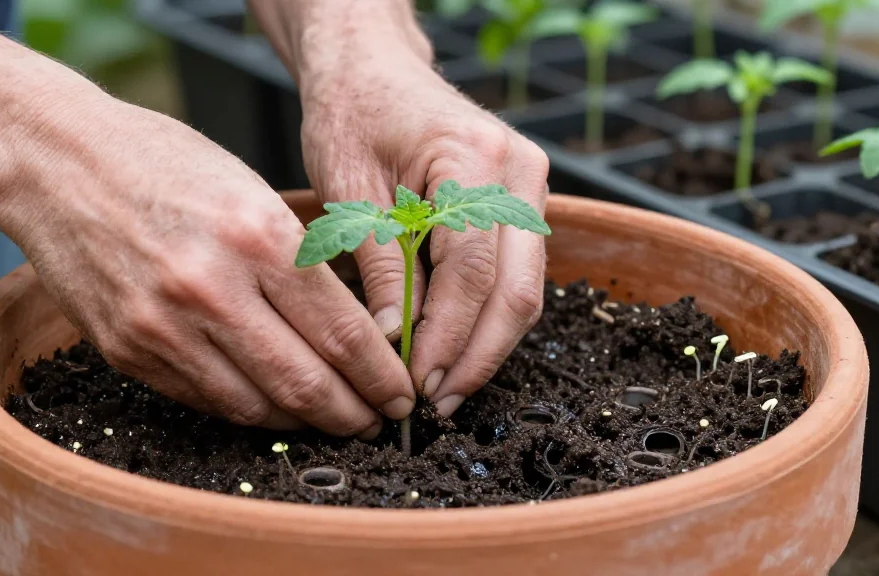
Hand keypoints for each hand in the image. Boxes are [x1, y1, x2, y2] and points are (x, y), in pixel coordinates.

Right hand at [0, 98, 415, 437]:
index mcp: (257, 235)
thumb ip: (301, 261)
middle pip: (306, 383)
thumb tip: (355, 330)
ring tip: (334, 419)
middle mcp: (211, 288)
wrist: (56, 163)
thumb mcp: (251, 190)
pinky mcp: (128, 352)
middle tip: (381, 422)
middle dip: (356, 414)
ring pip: (258, 406)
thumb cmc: (163, 163)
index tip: (402, 393)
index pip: (343, 333)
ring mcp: (164, 326)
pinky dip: (251, 411)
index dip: (382, 376)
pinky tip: (275, 407)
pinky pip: (207, 401)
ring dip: (307, 423)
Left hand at [299, 49, 549, 416]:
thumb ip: (380, 264)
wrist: (373, 70)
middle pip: (516, 290)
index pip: (472, 271)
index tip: (415, 383)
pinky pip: (514, 275)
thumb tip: (394, 342)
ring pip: (523, 290)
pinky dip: (485, 318)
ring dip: (485, 345)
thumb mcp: (350, 189)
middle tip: (435, 403)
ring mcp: (528, 188)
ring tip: (444, 389)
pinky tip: (453, 349)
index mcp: (475, 159)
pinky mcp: (520, 205)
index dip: (446, 336)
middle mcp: (519, 172)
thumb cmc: (353, 114)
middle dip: (476, 357)